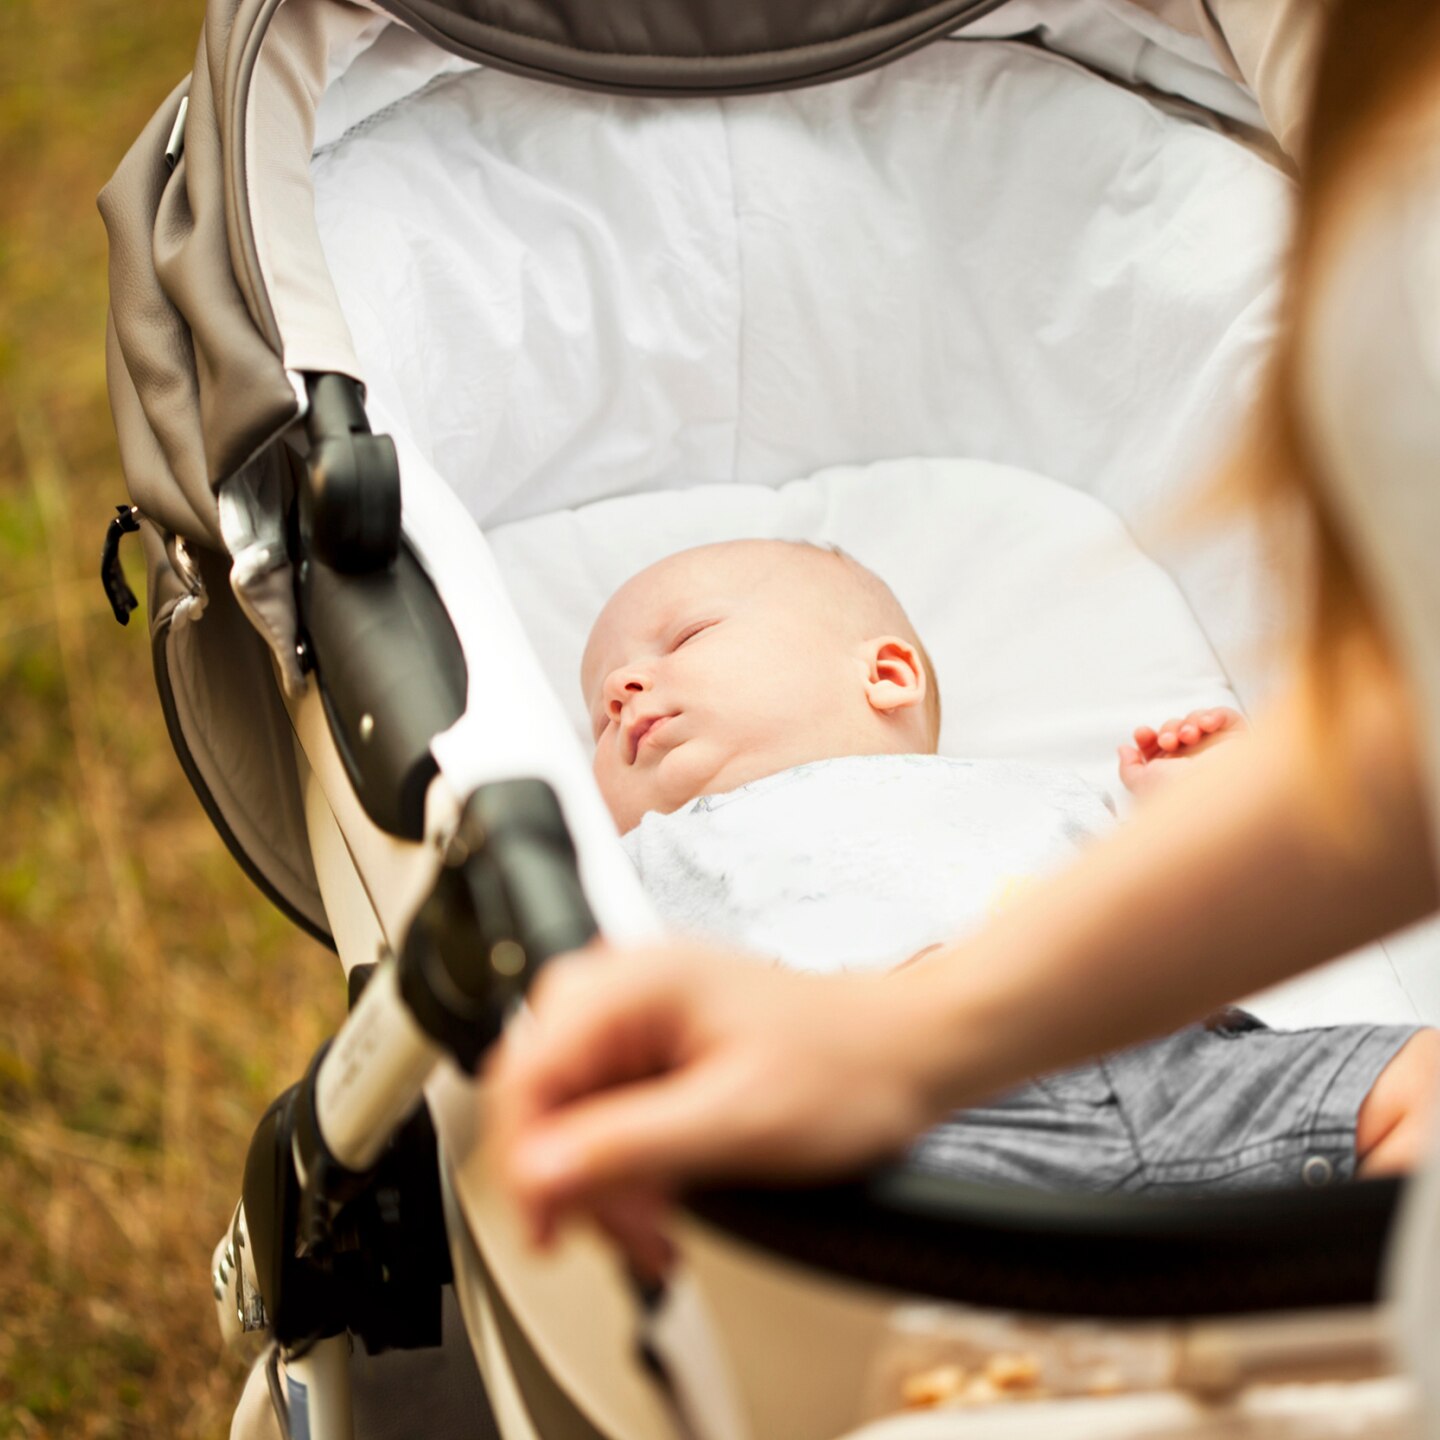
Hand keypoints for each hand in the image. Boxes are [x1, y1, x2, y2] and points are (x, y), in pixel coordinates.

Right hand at [486, 939, 943, 1272]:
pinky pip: (608, 1111)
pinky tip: (662, 1201)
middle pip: (541, 1094)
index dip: (524, 1162)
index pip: (527, 1074)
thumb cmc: (849, 1068)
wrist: (908, 1052)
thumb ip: (628, 1146)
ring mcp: (642, 1015)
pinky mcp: (660, 1044)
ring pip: (570, 1110)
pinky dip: (625, 1164)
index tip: (547, 1229)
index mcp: (634, 986)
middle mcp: (627, 988)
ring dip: (600, 1180)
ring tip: (654, 1228)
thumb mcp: (736, 1122)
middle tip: (622, 1232)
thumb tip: (535, 1174)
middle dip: (570, 1176)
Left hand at [1118, 707, 1245, 797]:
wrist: (1218, 800)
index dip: (1146, 737)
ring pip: (1197, 721)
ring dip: (1187, 723)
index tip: (1142, 734)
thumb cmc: (1180, 796)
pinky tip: (1206, 725)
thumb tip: (1124, 750)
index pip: (1156, 747)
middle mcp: (1194, 762)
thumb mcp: (1142, 785)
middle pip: (1175, 730)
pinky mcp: (1239, 741)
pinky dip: (1213, 715)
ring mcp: (1218, 751)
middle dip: (1168, 730)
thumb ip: (1128, 769)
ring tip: (1188, 736)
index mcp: (1172, 773)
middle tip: (1168, 742)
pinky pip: (1225, 716)